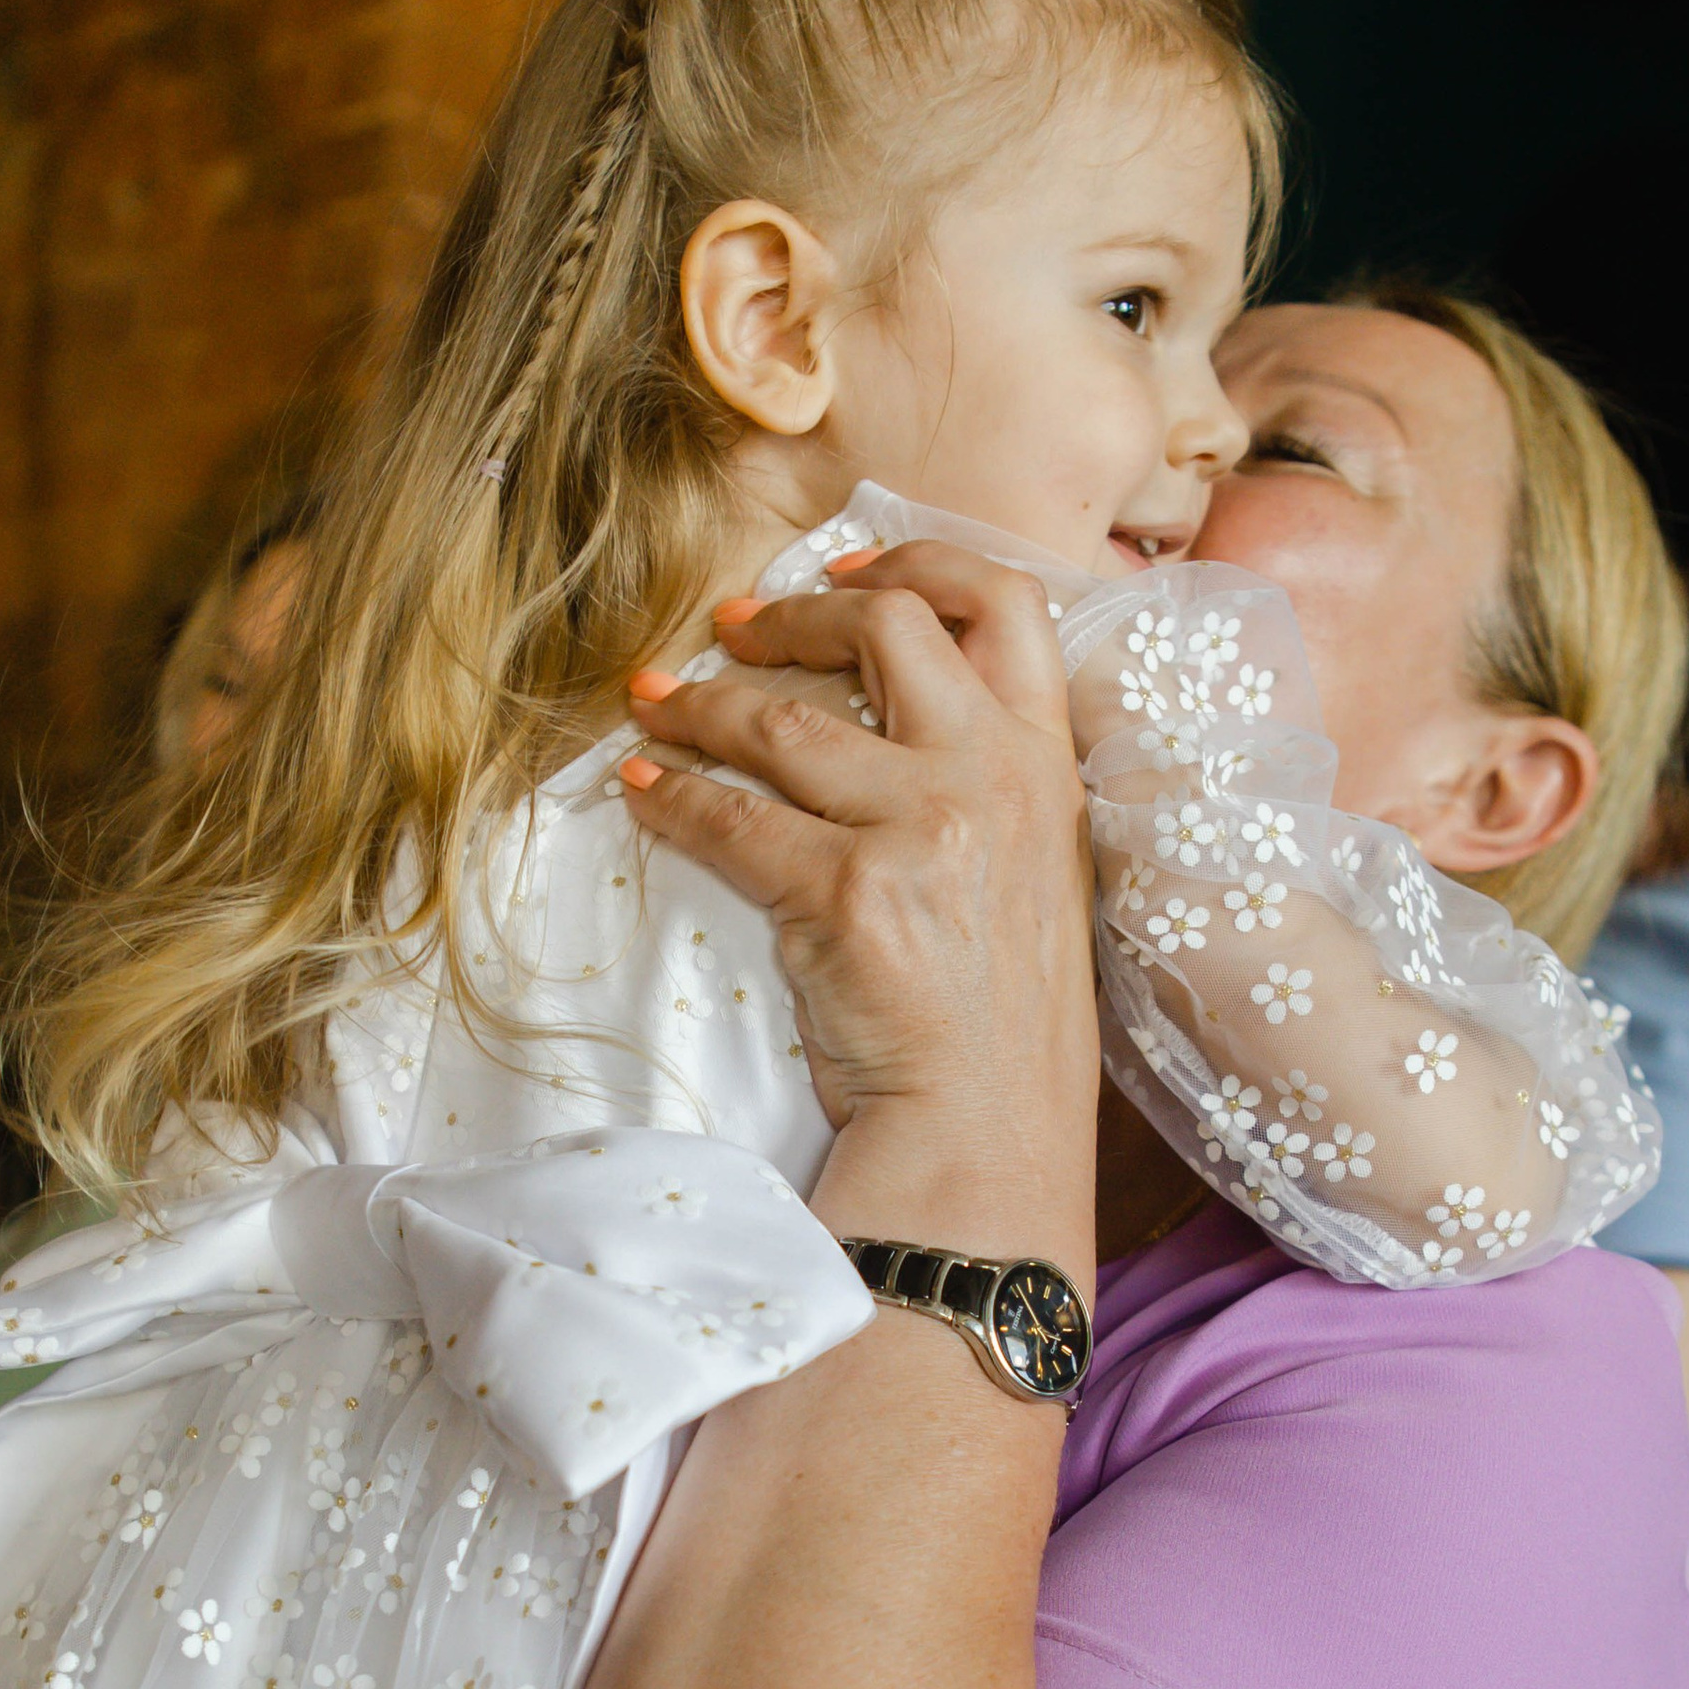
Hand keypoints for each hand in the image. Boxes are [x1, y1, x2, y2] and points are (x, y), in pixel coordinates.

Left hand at [620, 544, 1097, 1206]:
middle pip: (887, 623)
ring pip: (784, 719)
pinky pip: (732, 820)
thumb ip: (983, 790)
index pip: (1008, 603)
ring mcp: (925, 829)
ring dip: (701, 705)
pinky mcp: (850, 892)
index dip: (919, 559)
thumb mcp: (1027, 878)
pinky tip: (642, 790)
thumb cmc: (994, 1020)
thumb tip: (882, 724)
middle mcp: (994, 777)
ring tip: (651, 708)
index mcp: (1046, 766)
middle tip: (727, 629)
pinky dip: (674, 797)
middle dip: (792, 612)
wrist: (989, 1129)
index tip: (845, 566)